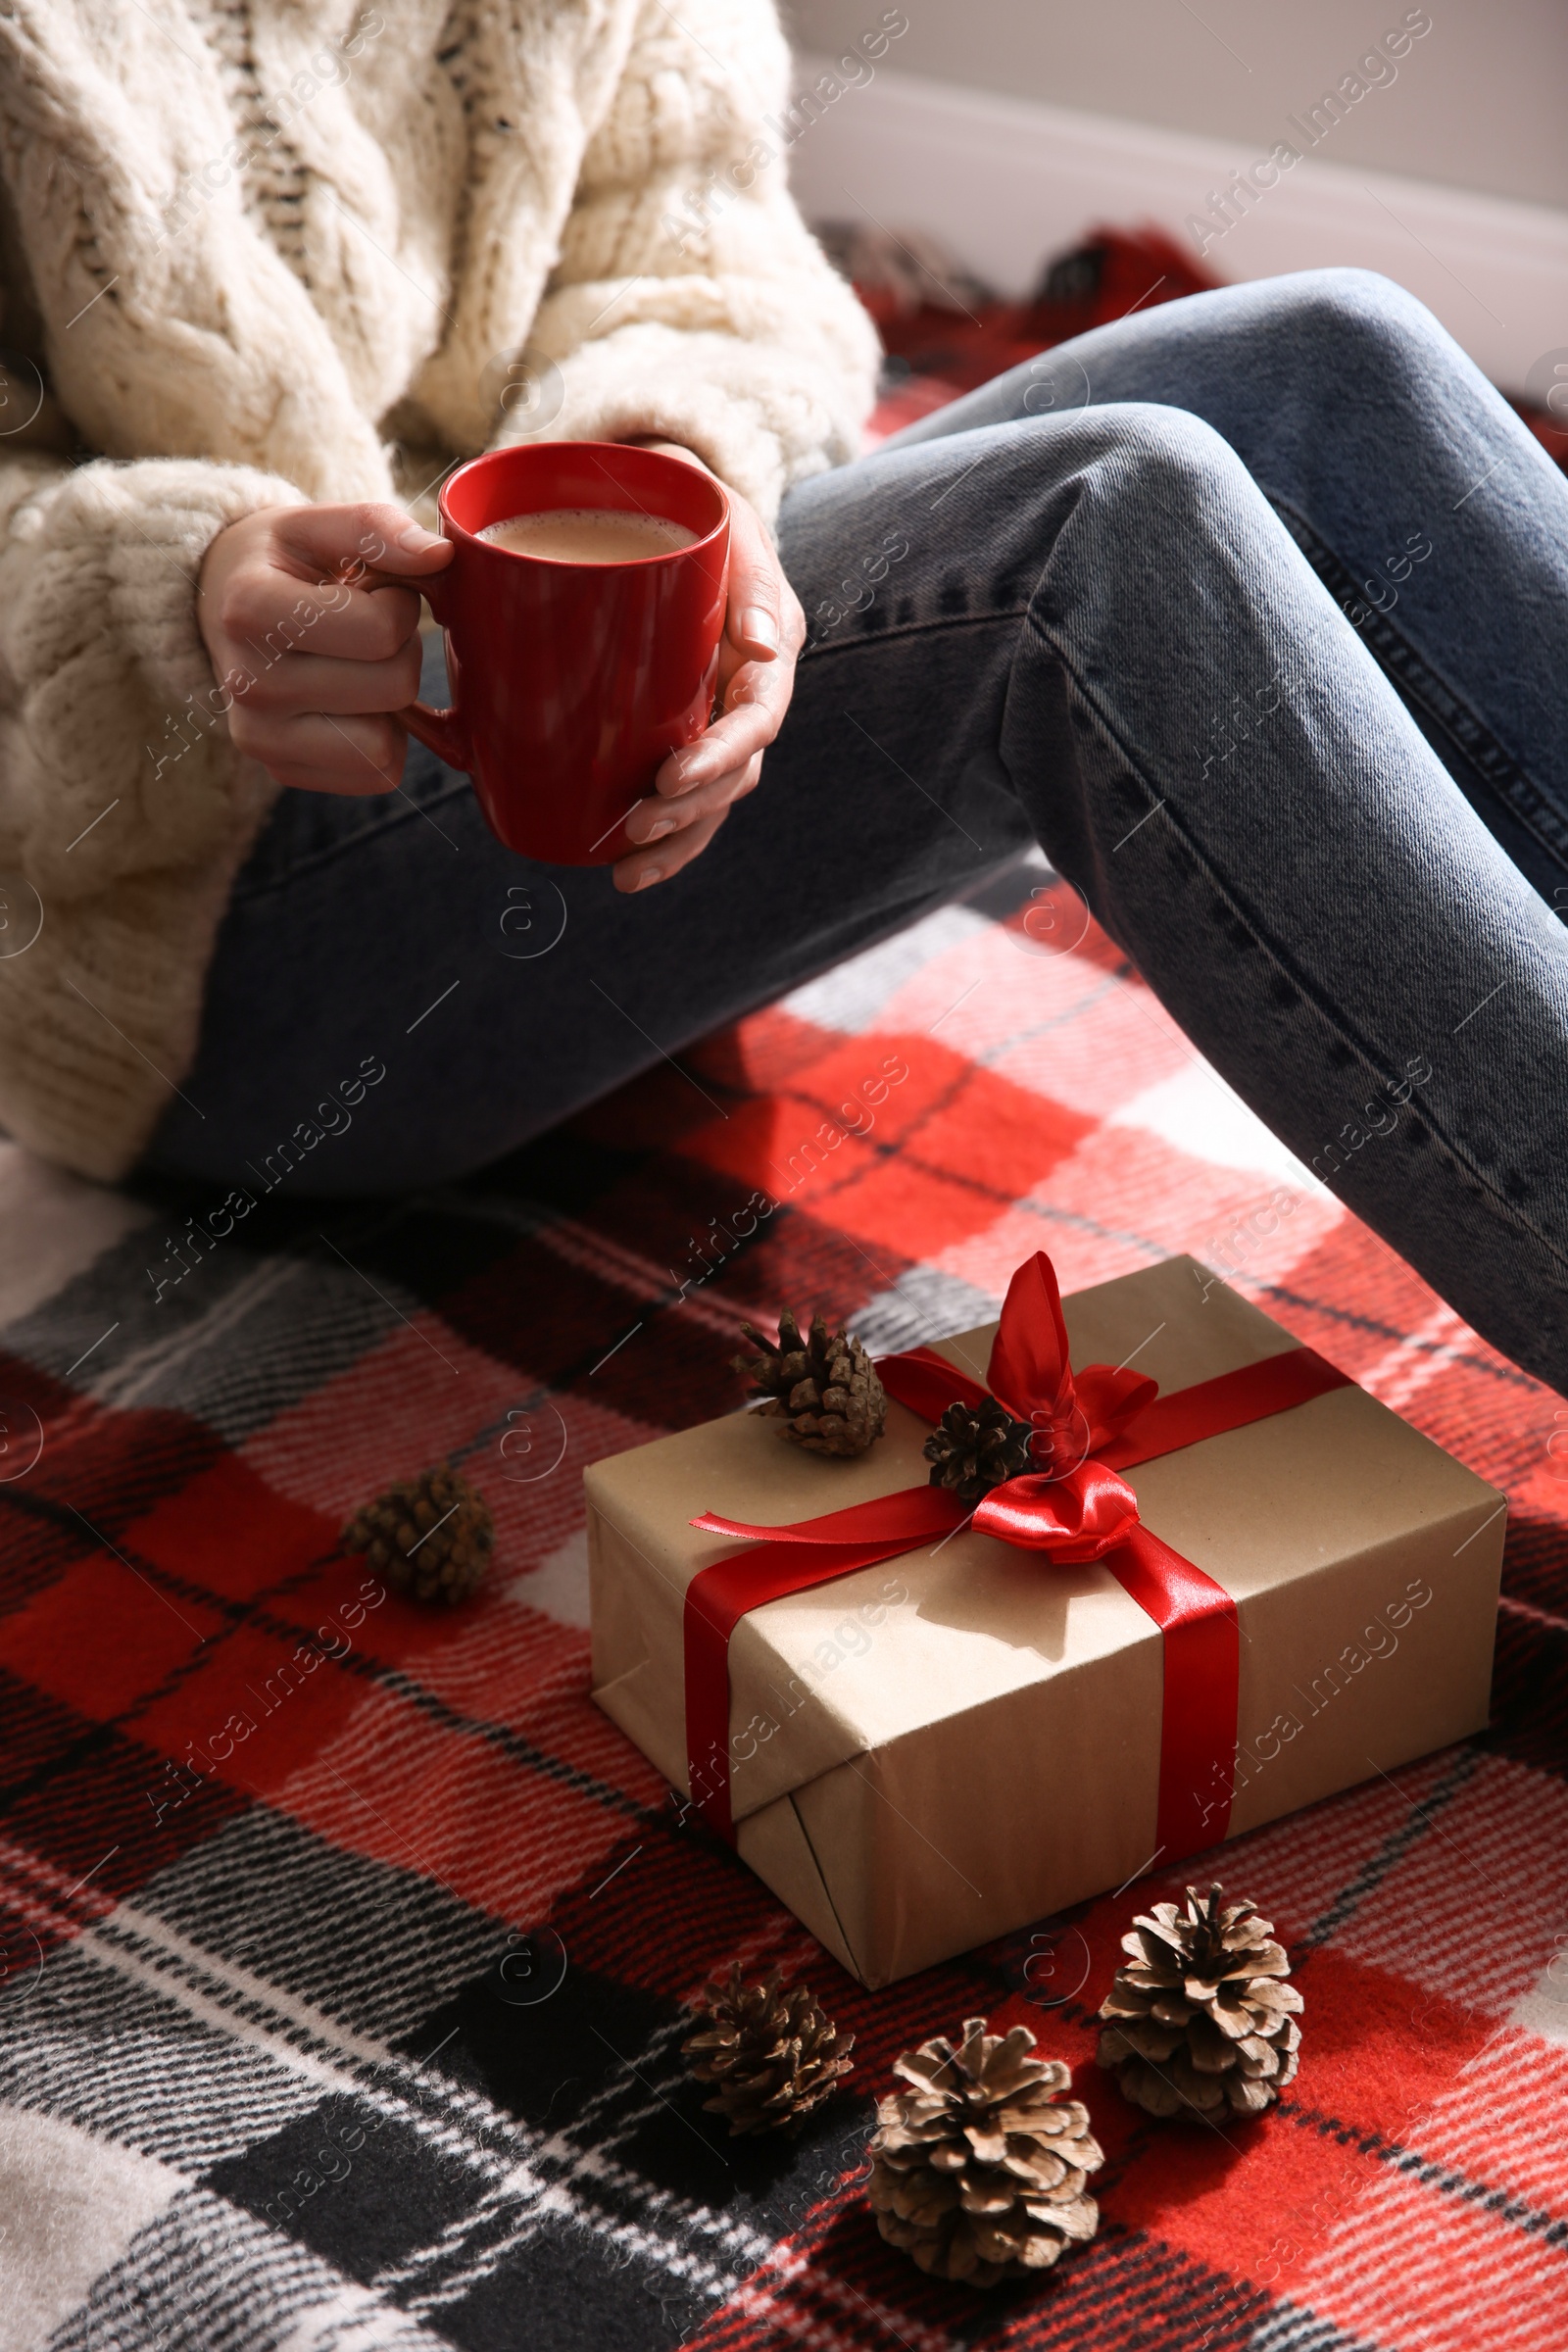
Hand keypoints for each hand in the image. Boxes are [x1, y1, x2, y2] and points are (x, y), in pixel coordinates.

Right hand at [197, 502, 453, 792]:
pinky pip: (377, 775)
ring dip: (392, 704)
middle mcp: (248, 682)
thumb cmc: (282, 564)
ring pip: (386, 745)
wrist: (224, 607)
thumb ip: (377, 528)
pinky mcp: (280, 770)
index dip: (400, 605)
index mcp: (252, 608)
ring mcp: (260, 737)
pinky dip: (382, 740)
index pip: (380, 630)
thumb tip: (439, 556)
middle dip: (400, 652)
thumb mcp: (317, 525)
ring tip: (357, 667)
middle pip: (394, 687)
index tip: (372, 591)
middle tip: (367, 632)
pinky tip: (351, 704)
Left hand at [612, 443, 802, 892]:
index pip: (759, 716)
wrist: (663, 496)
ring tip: (625, 870)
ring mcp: (719, 713)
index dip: (720, 755)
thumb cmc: (684, 497)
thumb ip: (734, 558)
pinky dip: (664, 839)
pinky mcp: (684, 728)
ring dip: (677, 842)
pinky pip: (686, 796)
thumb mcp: (715, 506)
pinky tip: (624, 871)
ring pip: (715, 798)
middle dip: (689, 811)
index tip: (668, 776)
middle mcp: (750, 688)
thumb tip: (757, 642)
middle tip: (632, 827)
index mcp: (768, 641)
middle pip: (737, 771)